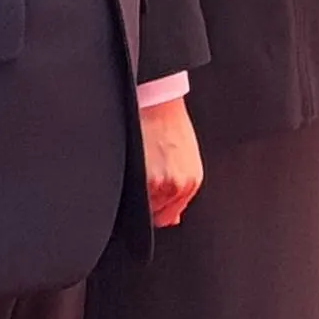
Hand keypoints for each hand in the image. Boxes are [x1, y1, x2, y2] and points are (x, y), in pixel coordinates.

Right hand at [140, 97, 203, 227]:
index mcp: (190, 181)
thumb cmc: (170, 125)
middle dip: (147, 200)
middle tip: (143, 176)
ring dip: (137, 192)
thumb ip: (179, 188)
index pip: (169, 215)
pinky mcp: (144, 177)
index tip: (150, 198)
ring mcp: (160, 183)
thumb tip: (172, 218)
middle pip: (154, 212)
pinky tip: (131, 165)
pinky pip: (130, 196)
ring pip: (141, 205)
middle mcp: (178, 185)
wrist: (158, 101)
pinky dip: (127, 185)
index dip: (157, 208)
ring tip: (138, 166)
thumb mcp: (185, 158)